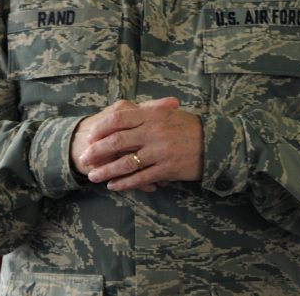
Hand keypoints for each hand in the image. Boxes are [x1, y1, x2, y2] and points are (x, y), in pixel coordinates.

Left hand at [71, 97, 202, 192]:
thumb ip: (145, 112)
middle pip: (118, 141)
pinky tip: (114, 186)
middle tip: (84, 158)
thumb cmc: (188, 127)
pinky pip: (141, 178)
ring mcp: (160, 151)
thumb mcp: (168, 113)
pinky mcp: (167, 169)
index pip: (119, 118)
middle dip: (98, 151)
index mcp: (152, 115)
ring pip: (127, 162)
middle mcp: (154, 132)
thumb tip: (119, 113)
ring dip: (107, 170)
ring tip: (94, 176)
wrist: (216, 143)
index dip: (101, 127)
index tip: (90, 135)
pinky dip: (125, 183)